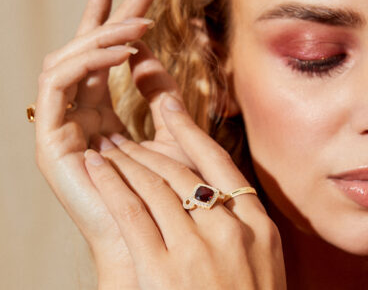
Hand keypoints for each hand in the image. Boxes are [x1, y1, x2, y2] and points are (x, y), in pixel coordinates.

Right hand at [34, 0, 157, 287]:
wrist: (156, 234)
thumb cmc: (168, 189)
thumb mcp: (172, 131)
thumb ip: (161, 94)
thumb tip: (150, 54)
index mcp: (101, 111)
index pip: (105, 56)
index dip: (118, 18)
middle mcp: (78, 112)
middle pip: (87, 50)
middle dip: (113, 12)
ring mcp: (61, 124)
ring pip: (69, 59)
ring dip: (104, 35)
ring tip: (140, 24)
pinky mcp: (50, 139)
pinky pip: (59, 84)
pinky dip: (88, 61)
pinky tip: (122, 49)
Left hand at [84, 94, 286, 289]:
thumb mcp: (262, 262)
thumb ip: (240, 224)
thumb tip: (211, 192)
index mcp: (257, 225)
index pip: (218, 160)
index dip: (189, 129)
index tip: (169, 105)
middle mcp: (229, 229)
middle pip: (181, 172)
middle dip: (148, 150)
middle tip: (125, 135)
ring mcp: (197, 250)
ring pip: (154, 187)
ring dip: (126, 163)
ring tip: (107, 149)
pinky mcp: (162, 270)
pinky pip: (132, 213)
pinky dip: (111, 186)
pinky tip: (96, 168)